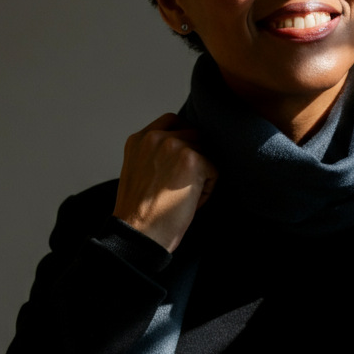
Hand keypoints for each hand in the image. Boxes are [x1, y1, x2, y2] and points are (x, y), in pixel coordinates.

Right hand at [113, 114, 217, 252]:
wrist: (139, 234)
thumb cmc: (140, 212)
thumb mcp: (138, 171)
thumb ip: (155, 153)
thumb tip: (187, 145)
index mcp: (139, 139)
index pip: (172, 120)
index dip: (185, 138)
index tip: (184, 159)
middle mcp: (154, 137)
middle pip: (195, 135)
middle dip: (195, 158)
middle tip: (181, 187)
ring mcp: (173, 145)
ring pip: (206, 153)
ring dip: (202, 175)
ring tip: (182, 197)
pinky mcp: (192, 159)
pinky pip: (214, 170)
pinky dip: (207, 190)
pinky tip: (189, 203)